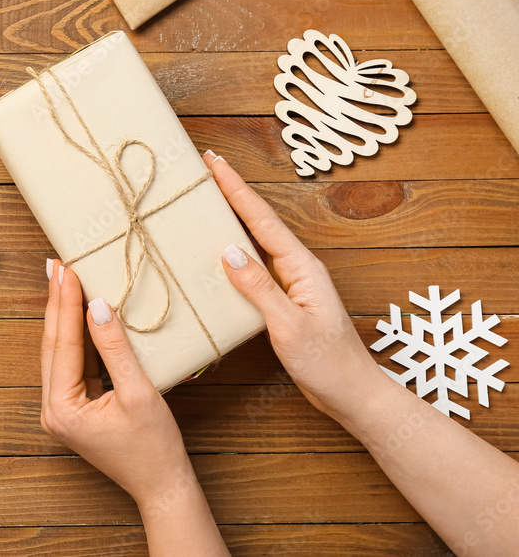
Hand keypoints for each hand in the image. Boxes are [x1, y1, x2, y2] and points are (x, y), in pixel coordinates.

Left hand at [40, 260, 229, 555]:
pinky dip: (76, 337)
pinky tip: (79, 311)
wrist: (162, 486)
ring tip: (64, 279)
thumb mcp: (139, 392)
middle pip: (54, 345)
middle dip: (57, 303)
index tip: (66, 269)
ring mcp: (61, 409)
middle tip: (57, 264)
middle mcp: (53, 409)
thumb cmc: (154, 448)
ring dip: (64, 316)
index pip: (63, 343)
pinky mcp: (74, 408)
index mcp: (62, 408)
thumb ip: (115, 347)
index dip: (65, 303)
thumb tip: (98, 306)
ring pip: (60, 352)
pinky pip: (72, 364)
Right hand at [203, 150, 385, 420]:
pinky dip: (234, 252)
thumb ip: (260, 288)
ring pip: (255, 242)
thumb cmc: (328, 363)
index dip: (236, 189)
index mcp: (301, 267)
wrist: (351, 393)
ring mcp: (290, 283)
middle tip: (204, 169)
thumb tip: (229, 252)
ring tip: (205, 201)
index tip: (214, 163)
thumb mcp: (289, 326)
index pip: (262, 220)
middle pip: (258, 222)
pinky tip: (217, 252)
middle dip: (232, 193)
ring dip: (231, 219)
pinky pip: (254, 267)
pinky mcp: (283, 300)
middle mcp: (296, 268)